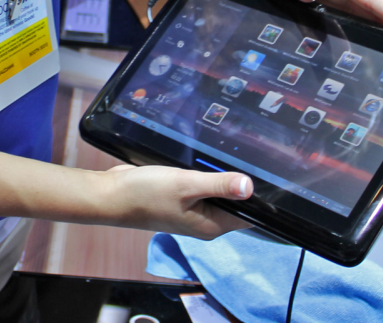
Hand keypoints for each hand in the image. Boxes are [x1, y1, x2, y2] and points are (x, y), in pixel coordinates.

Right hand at [101, 164, 251, 238]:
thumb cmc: (145, 194)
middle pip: (236, 203)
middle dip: (242, 184)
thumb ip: (219, 185)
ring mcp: (193, 211)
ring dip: (223, 178)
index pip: (249, 215)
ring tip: (231, 156)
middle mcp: (205, 222)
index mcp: (211, 225)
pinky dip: (207, 176)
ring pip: (219, 193)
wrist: (112, 195)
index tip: (270, 177)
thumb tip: (250, 187)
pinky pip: (203, 188)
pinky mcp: (183, 199)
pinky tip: (207, 162)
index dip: (261, 198)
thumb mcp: (186, 185)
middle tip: (253, 159)